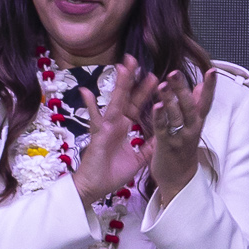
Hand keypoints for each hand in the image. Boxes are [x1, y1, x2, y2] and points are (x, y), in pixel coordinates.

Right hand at [71, 68, 153, 207]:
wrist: (94, 188)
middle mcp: (115, 123)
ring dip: (119, 84)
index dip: (145, 91)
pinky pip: (95, 118)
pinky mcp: (99, 134)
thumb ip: (149, 146)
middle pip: (126, 97)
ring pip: (115, 101)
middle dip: (132, 79)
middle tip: (137, 60)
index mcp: (124, 127)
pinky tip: (85, 90)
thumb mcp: (138, 159)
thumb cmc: (111, 174)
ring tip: (123, 66)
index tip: (155, 77)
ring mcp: (106, 126)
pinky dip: (90, 105)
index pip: (136, 105)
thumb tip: (163, 136)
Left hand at [138, 67, 207, 204]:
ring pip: (176, 116)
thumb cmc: (183, 151)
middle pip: (190, 106)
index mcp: (197, 123)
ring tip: (163, 84)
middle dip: (183, 89)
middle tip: (176, 72)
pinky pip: (163, 130)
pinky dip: (160, 117)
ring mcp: (179, 138)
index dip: (210, 87)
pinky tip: (156, 106)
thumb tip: (199, 87)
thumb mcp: (193, 127)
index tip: (213, 71)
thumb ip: (196, 106)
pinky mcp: (166, 146)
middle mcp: (191, 129)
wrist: (179, 181)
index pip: (206, 102)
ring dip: (170, 100)